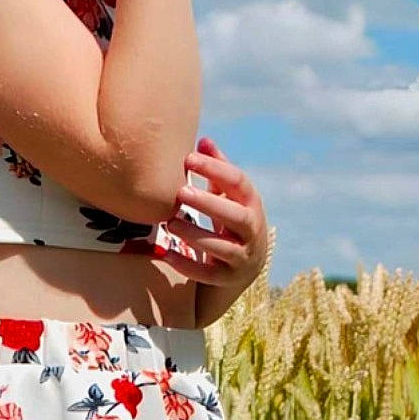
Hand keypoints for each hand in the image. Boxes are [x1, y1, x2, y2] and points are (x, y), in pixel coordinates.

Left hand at [159, 135, 269, 291]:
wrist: (244, 269)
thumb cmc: (230, 222)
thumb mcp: (229, 197)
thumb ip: (218, 170)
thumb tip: (203, 140)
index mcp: (251, 204)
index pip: (238, 182)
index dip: (215, 168)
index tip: (188, 158)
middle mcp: (252, 231)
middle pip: (237, 216)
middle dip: (210, 203)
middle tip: (181, 192)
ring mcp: (242, 257)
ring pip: (223, 248)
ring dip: (195, 235)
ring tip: (170, 224)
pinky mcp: (228, 279)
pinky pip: (208, 274)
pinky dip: (188, 265)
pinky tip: (166, 253)